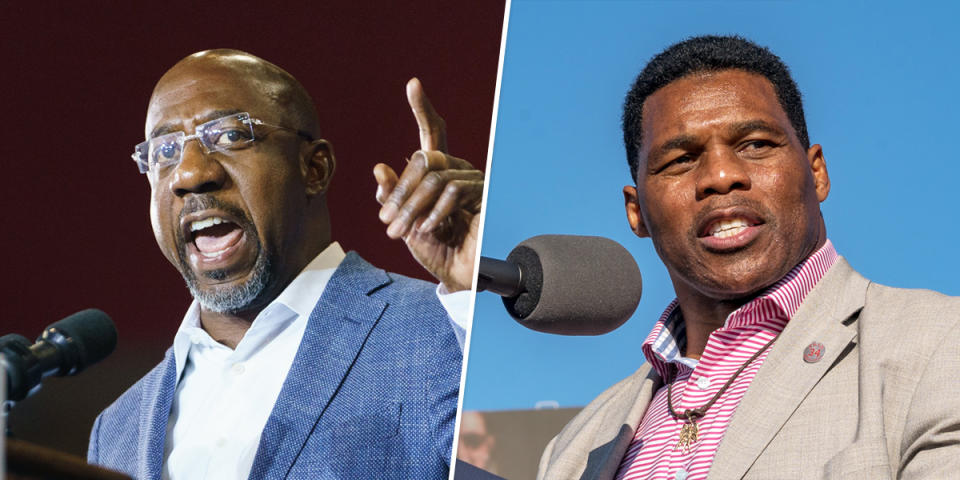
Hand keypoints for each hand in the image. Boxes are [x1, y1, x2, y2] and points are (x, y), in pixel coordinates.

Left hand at [374, 78, 483, 291]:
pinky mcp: (483, 195)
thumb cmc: (437, 250)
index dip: (423, 109)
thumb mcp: (404, 224)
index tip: (413, 84)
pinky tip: (429, 229)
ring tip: (401, 231)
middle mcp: (456, 170)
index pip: (432, 134)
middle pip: (424, 157)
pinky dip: (434, 211)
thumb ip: (393, 197)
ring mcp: (472, 180)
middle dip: (400, 191)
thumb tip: (380, 167)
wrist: (459, 277)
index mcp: (437, 172)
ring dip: (411, 207)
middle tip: (387, 220)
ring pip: (433, 177)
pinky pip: (452, 190)